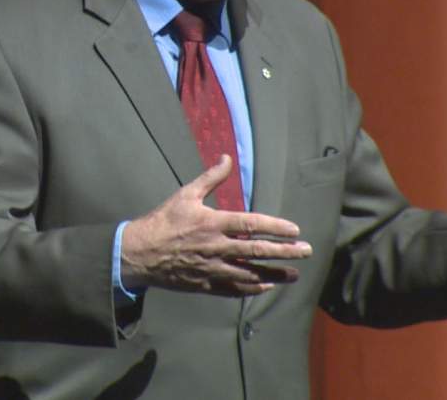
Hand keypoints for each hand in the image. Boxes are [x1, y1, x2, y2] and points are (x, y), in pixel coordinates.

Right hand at [120, 155, 311, 296]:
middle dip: (285, 251)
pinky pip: (234, 288)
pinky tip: (266, 286)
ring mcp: (212, 268)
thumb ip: (211, 177)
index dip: (276, 227)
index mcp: (213, 223)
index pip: (252, 224)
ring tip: (294, 274)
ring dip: (275, 274)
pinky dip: (252, 287)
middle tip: (306, 251)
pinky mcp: (206, 283)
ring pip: (250, 273)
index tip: (294, 230)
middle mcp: (217, 247)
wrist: (140, 253)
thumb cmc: (163, 221)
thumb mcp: (185, 194)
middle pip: (257, 250)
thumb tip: (227, 157)